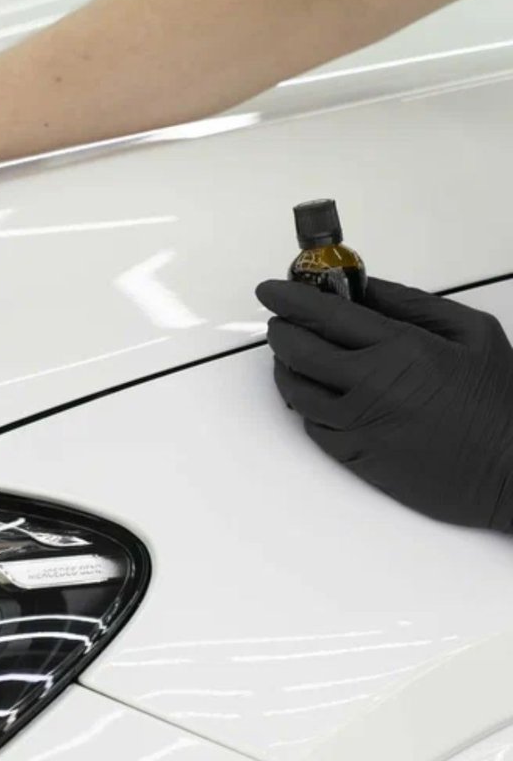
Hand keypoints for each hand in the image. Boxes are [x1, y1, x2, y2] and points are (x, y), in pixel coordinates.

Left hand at [257, 277, 512, 530]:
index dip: (289, 298)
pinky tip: (317, 393)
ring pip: (296, 390)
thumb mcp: (472, 333)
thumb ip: (412, 305)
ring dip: (285, 367)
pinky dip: (305, 404)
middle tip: (280, 320)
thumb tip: (364, 288)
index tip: (272, 289)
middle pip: (298, 350)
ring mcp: (357, 424)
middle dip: (281, 330)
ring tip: (293, 355)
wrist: (512, 472)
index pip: (324, 314)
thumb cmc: (500, 403)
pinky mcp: (353, 456)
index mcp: (400, 349)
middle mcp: (369, 386)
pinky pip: (311, 425)